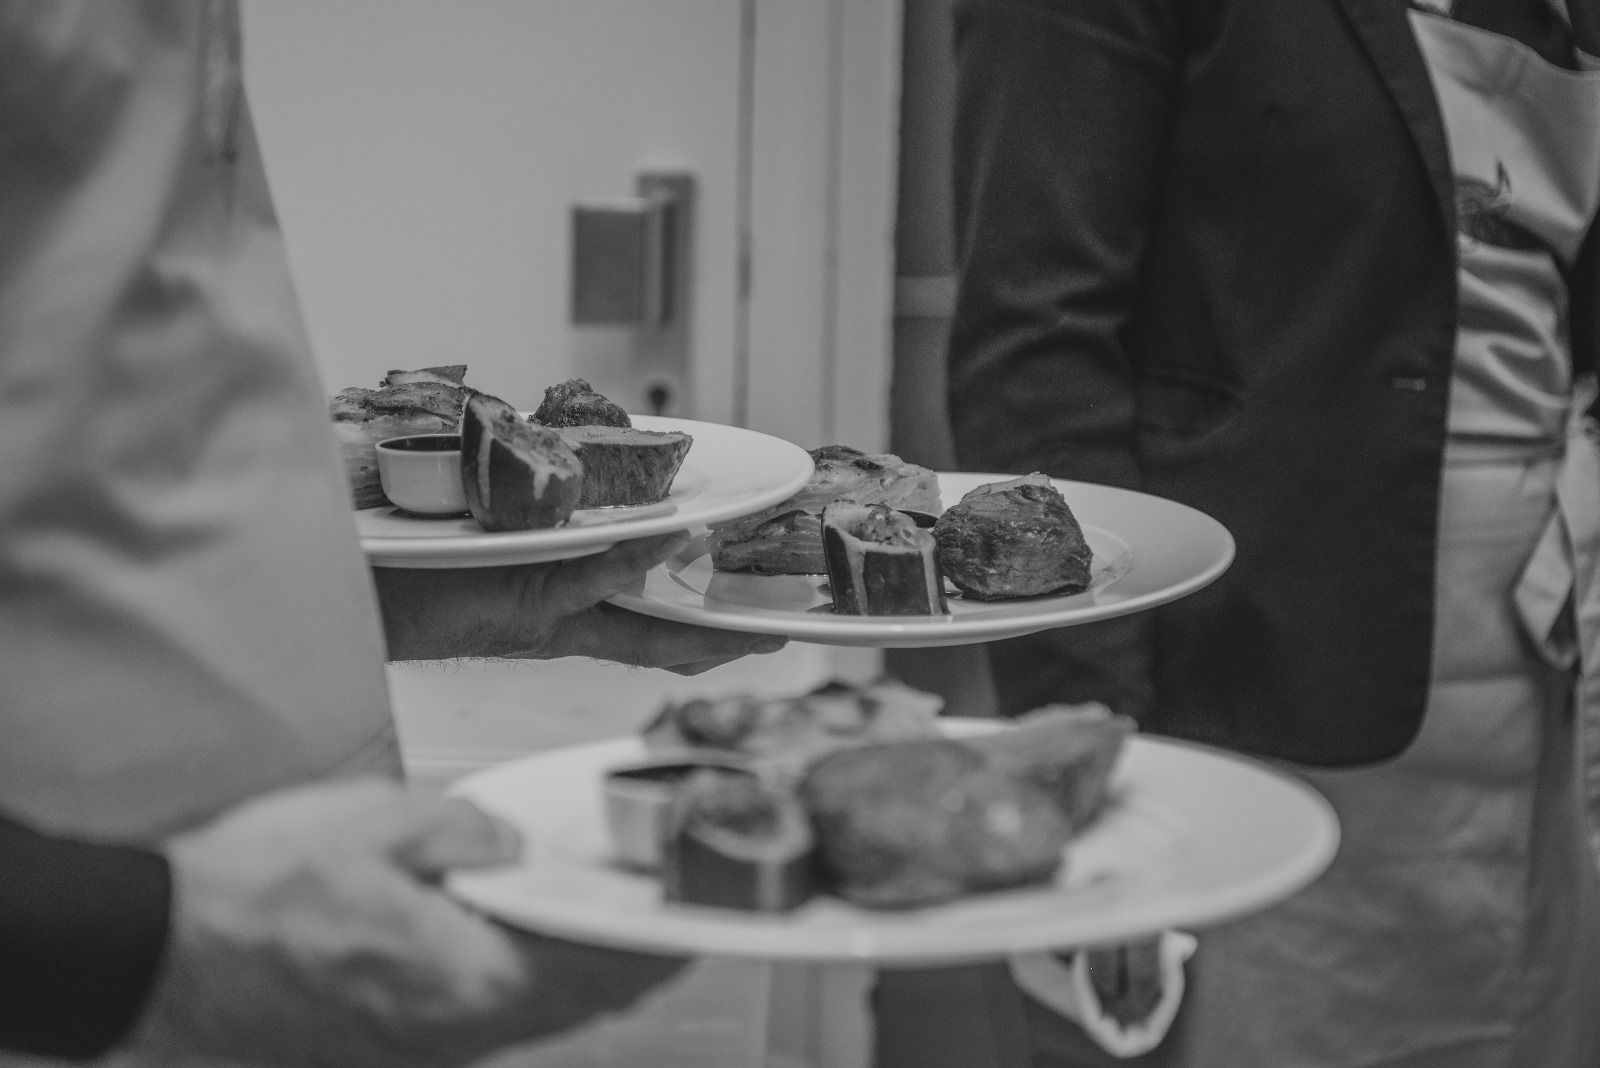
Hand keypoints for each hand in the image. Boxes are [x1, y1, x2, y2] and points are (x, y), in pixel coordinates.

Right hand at [130, 778, 685, 1067]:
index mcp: (467, 982)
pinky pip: (481, 1014)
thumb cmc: (251, 896)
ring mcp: (417, 1046)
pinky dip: (520, 977)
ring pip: (530, 1012)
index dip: (660, 945)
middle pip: (574, 1002)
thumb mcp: (377, 823)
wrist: (151, 953)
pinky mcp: (385, 1040)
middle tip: (667, 921)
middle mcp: (452, 1033)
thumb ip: (466, 832)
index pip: (597, 970)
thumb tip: (511, 845)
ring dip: (577, 972)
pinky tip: (514, 938)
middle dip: (629, 961)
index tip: (701, 925)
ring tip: (605, 923)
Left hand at [373, 531, 786, 672]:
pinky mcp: (522, 600)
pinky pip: (591, 579)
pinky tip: (675, 539)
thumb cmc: (399, 566)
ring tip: (753, 614)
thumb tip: (563, 480)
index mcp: (554, 613)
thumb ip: (530, 526)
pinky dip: (635, 561)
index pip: (642, 628)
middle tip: (776, 637)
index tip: (743, 628)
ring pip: (639, 623)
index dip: (695, 633)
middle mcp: (557, 623)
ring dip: (699, 619)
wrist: (342, 593)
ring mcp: (544, 616)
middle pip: (657, 639)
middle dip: (718, 642)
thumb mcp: (481, 544)